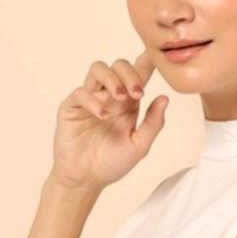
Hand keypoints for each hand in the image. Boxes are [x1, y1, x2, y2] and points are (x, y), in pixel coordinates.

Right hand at [50, 51, 169, 191]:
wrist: (86, 180)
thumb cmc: (111, 163)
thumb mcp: (139, 146)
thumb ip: (153, 124)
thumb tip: (164, 98)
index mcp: (128, 103)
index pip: (138, 74)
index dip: (146, 61)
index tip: (157, 56)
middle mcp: (109, 97)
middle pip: (118, 65)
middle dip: (130, 74)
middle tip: (137, 93)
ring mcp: (90, 100)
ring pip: (98, 69)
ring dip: (112, 79)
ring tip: (121, 98)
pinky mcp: (72, 108)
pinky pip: (81, 92)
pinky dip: (93, 101)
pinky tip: (103, 117)